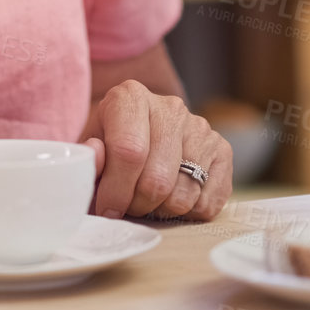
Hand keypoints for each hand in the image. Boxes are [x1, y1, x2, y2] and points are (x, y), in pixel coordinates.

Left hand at [82, 81, 233, 220]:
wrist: (140, 133)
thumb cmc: (109, 146)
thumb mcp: (88, 150)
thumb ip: (86, 158)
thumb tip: (95, 154)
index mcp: (131, 97)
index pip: (129, 152)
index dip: (116, 191)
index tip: (106, 208)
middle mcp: (170, 107)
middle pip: (157, 180)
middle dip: (137, 205)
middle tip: (126, 206)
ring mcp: (200, 127)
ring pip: (183, 196)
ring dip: (161, 211)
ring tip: (147, 199)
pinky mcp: (222, 150)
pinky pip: (207, 203)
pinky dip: (187, 213)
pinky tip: (171, 197)